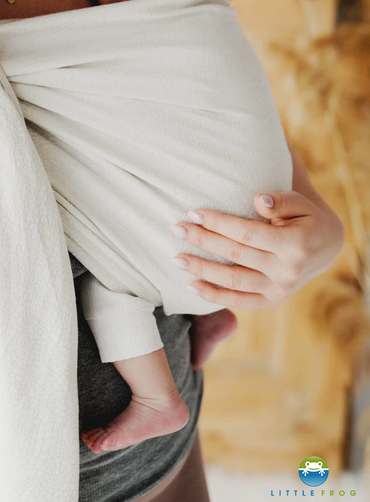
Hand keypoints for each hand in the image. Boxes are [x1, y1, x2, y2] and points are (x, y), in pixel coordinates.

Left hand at [171, 146, 345, 308]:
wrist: (326, 246)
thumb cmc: (305, 217)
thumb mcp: (300, 203)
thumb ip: (280, 201)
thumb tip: (259, 200)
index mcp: (294, 245)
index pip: (247, 233)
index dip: (218, 223)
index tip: (193, 212)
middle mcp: (286, 271)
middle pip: (236, 255)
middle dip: (203, 241)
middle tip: (176, 228)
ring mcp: (279, 289)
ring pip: (234, 281)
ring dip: (202, 270)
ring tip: (176, 258)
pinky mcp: (272, 300)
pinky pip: (240, 301)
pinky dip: (214, 296)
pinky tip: (191, 286)